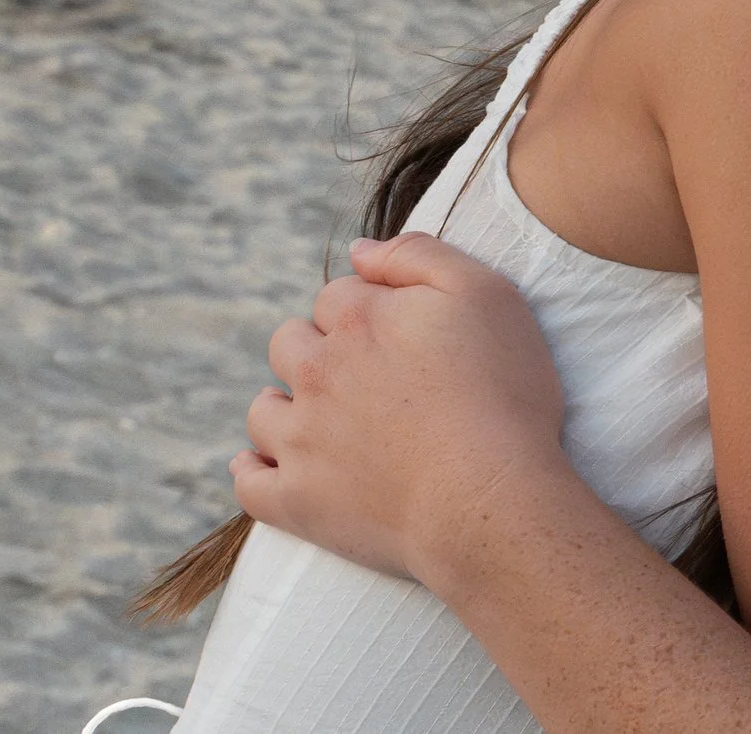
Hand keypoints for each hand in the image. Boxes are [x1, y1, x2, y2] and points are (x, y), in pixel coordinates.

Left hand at [234, 234, 565, 587]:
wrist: (489, 499)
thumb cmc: (502, 394)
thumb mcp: (487, 294)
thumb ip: (420, 255)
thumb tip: (359, 251)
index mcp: (358, 318)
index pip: (339, 294)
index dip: (369, 307)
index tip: (402, 332)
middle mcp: (316, 371)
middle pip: (289, 343)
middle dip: (318, 348)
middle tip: (363, 372)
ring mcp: (299, 438)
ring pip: (264, 408)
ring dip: (282, 404)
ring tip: (316, 416)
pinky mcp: (295, 499)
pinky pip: (248, 481)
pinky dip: (252, 469)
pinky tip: (264, 464)